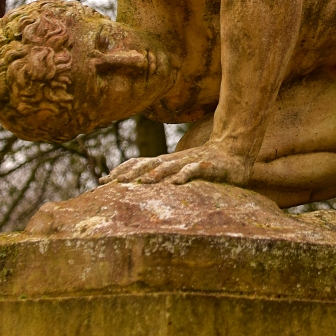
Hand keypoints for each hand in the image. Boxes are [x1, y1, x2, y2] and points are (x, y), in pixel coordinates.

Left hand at [99, 143, 251, 186]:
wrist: (234, 150)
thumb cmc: (206, 163)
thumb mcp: (181, 169)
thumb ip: (162, 175)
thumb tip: (141, 185)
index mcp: (166, 162)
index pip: (138, 163)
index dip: (120, 170)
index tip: (101, 180)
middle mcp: (175, 160)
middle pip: (148, 164)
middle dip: (129, 173)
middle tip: (111, 183)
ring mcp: (191, 161)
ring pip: (169, 166)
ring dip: (155, 174)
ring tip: (142, 182)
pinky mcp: (208, 166)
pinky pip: (195, 170)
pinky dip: (185, 175)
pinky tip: (177, 183)